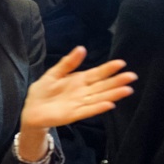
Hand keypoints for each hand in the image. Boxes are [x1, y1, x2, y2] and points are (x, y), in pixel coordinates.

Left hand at [20, 47, 135, 130]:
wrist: (32, 110)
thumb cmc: (43, 92)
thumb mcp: (54, 74)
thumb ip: (68, 63)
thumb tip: (81, 48)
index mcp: (79, 80)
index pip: (97, 73)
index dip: (108, 69)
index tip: (121, 63)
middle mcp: (83, 92)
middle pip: (103, 86)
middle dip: (117, 81)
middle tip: (132, 76)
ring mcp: (79, 104)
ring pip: (99, 98)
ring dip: (113, 95)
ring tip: (127, 90)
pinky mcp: (73, 114)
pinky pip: (88, 111)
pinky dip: (98, 108)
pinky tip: (110, 104)